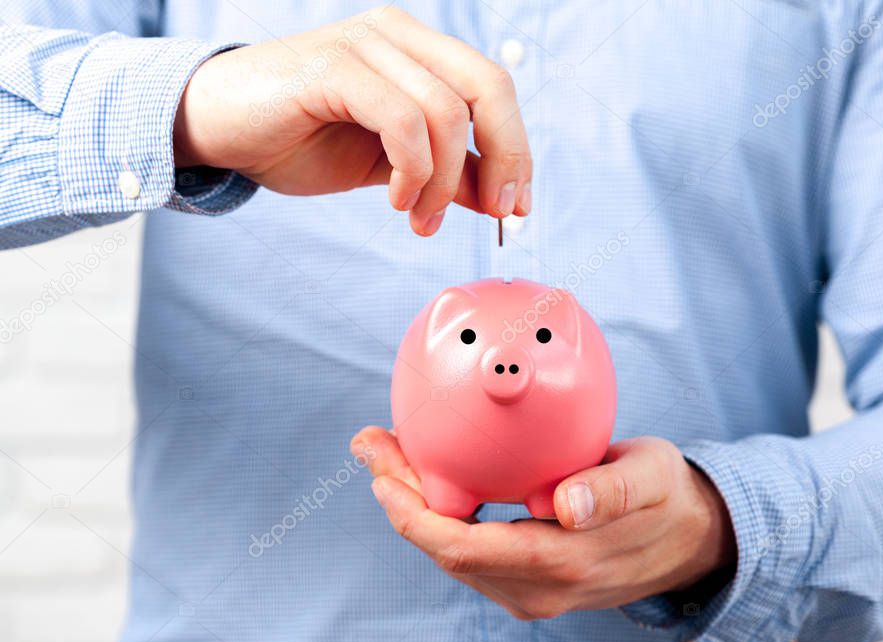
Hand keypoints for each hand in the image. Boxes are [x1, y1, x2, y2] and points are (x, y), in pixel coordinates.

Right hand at [173, 6, 531, 234]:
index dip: (516, 149)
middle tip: (494, 212)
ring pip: (446, 112)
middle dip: (505, 158)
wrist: (218, 129)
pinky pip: (402, 120)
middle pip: (488, 87)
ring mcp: (365, 44)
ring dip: (443, 182)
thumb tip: (498, 198)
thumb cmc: (299, 140)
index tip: (515, 206)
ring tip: (419, 217)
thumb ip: (445, 174)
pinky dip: (412, 171)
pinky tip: (395, 199)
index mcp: (417, 50)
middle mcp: (398, 35)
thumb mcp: (390, 167)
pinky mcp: (333, 66)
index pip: (493, 89)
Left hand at [350, 427, 736, 619]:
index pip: (462, 548)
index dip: (412, 515)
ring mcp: (531, 590)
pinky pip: (472, 550)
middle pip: (445, 549)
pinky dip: (442, 514)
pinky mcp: (530, 581)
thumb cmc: (666, 496)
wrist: (690, 539)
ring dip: (415, 505)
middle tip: (371, 444)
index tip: (381, 471)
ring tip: (389, 452)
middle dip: (400, 498)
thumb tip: (565, 505)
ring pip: (453, 552)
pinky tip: (433, 475)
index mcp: (559, 563)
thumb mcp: (651, 479)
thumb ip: (612, 492)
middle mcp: (536, 588)